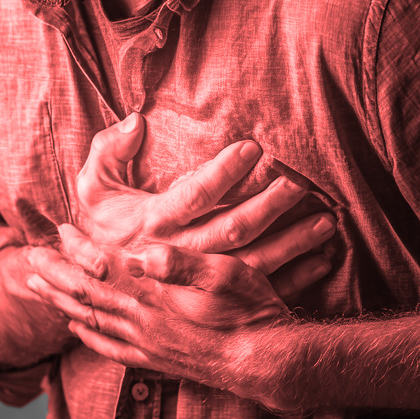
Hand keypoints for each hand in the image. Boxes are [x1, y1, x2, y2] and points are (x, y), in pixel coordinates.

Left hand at [25, 224, 287, 400]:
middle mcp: (141, 323)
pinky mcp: (155, 361)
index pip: (101, 269)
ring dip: (61, 303)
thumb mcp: (224, 275)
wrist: (266, 364)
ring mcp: (146, 345)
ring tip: (37, 288)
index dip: (77, 249)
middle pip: (84, 296)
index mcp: (153, 298)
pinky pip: (109, 348)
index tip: (58, 229)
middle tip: (27, 258)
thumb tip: (142, 253)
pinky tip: (77, 329)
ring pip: (90, 321)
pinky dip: (87, 335)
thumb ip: (181, 263)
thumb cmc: (250, 311)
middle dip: (54, 275)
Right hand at [75, 114, 335, 283]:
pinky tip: (324, 258)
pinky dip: (296, 276)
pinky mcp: (217, 298)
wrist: (95, 289)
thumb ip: (109, 150)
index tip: (253, 148)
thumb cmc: (100, 227)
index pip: (194, 194)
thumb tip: (136, 120)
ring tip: (326, 221)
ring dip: (292, 243)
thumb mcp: (93, 186)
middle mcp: (179, 254)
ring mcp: (201, 282)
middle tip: (300, 183)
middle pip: (232, 230)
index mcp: (153, 222)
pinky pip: (260, 289)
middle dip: (268, 205)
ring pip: (254, 262)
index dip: (223, 172)